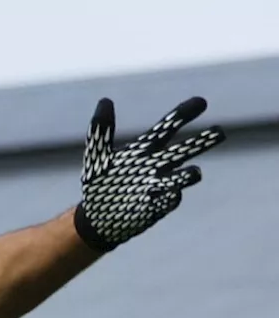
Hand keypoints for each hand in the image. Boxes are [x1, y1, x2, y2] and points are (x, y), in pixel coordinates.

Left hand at [74, 96, 225, 252]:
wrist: (97, 217)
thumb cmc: (100, 183)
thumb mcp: (98, 155)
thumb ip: (100, 129)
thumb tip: (105, 100)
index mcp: (144, 150)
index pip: (167, 128)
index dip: (183, 114)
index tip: (202, 101)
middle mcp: (157, 167)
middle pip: (183, 150)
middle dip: (200, 142)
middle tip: (219, 132)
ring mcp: (159, 188)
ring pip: (182, 178)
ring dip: (188, 175)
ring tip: (195, 172)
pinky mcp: (155, 209)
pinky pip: (168, 202)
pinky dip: (170, 197)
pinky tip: (171, 195)